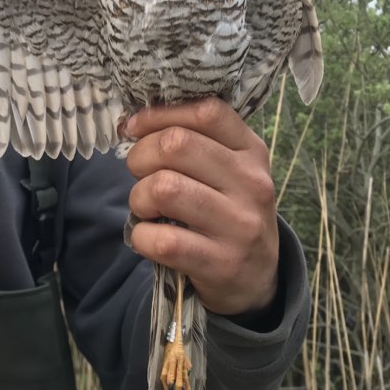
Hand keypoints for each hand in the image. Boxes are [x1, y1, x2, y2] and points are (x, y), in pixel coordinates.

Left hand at [126, 97, 278, 315]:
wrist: (256, 276)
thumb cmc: (226, 210)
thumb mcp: (227, 169)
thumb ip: (193, 141)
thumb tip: (132, 123)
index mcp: (251, 151)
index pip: (207, 112)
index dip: (160, 114)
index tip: (135, 127)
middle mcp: (251, 184)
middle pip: (176, 145)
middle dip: (140, 156)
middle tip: (139, 174)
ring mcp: (240, 225)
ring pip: (165, 188)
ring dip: (139, 197)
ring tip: (145, 208)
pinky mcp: (221, 263)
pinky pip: (162, 240)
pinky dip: (142, 237)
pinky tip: (149, 237)